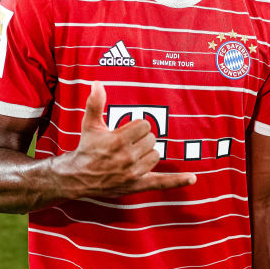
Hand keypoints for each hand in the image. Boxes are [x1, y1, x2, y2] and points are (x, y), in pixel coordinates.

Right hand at [55, 82, 195, 196]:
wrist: (78, 177)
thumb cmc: (86, 148)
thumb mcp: (89, 124)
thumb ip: (95, 103)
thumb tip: (97, 83)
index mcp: (118, 141)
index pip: (144, 126)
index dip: (137, 126)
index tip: (127, 131)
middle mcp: (127, 157)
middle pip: (151, 140)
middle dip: (141, 139)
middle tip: (127, 143)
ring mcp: (133, 173)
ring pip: (156, 155)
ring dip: (148, 152)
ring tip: (133, 154)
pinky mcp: (137, 185)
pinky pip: (161, 182)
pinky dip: (177, 181)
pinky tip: (192, 178)